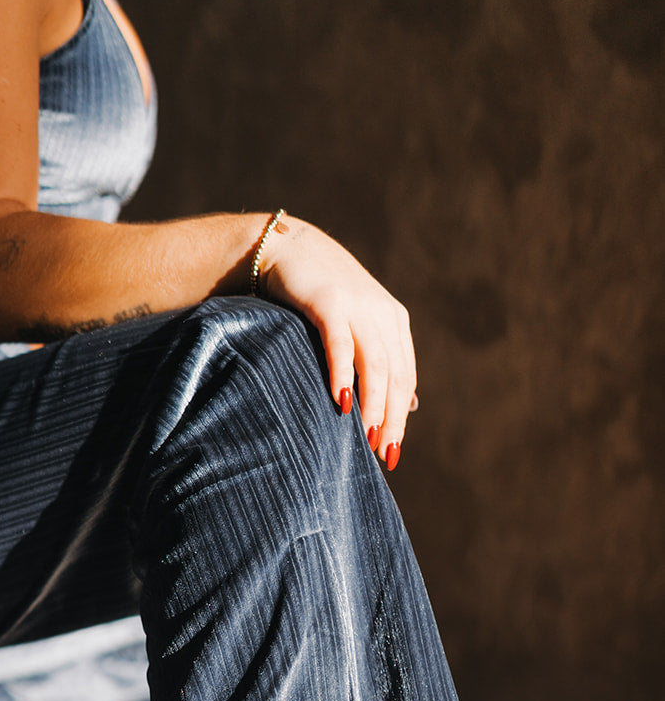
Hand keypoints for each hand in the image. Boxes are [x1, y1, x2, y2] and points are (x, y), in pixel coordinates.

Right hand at [259, 217, 416, 469]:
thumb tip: (411, 404)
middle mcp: (382, 314)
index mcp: (394, 322)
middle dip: (391, 417)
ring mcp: (358, 306)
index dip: (400, 416)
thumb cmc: (318, 294)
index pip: (404, 378)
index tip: (390, 451)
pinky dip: (343, 373)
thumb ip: (384, 359)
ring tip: (367, 435)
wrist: (288, 247)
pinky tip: (340, 401)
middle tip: (382, 453)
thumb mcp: (360, 324)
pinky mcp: (328, 301)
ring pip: (374, 363)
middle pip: (394, 375)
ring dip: (373, 404)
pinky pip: (340, 343)